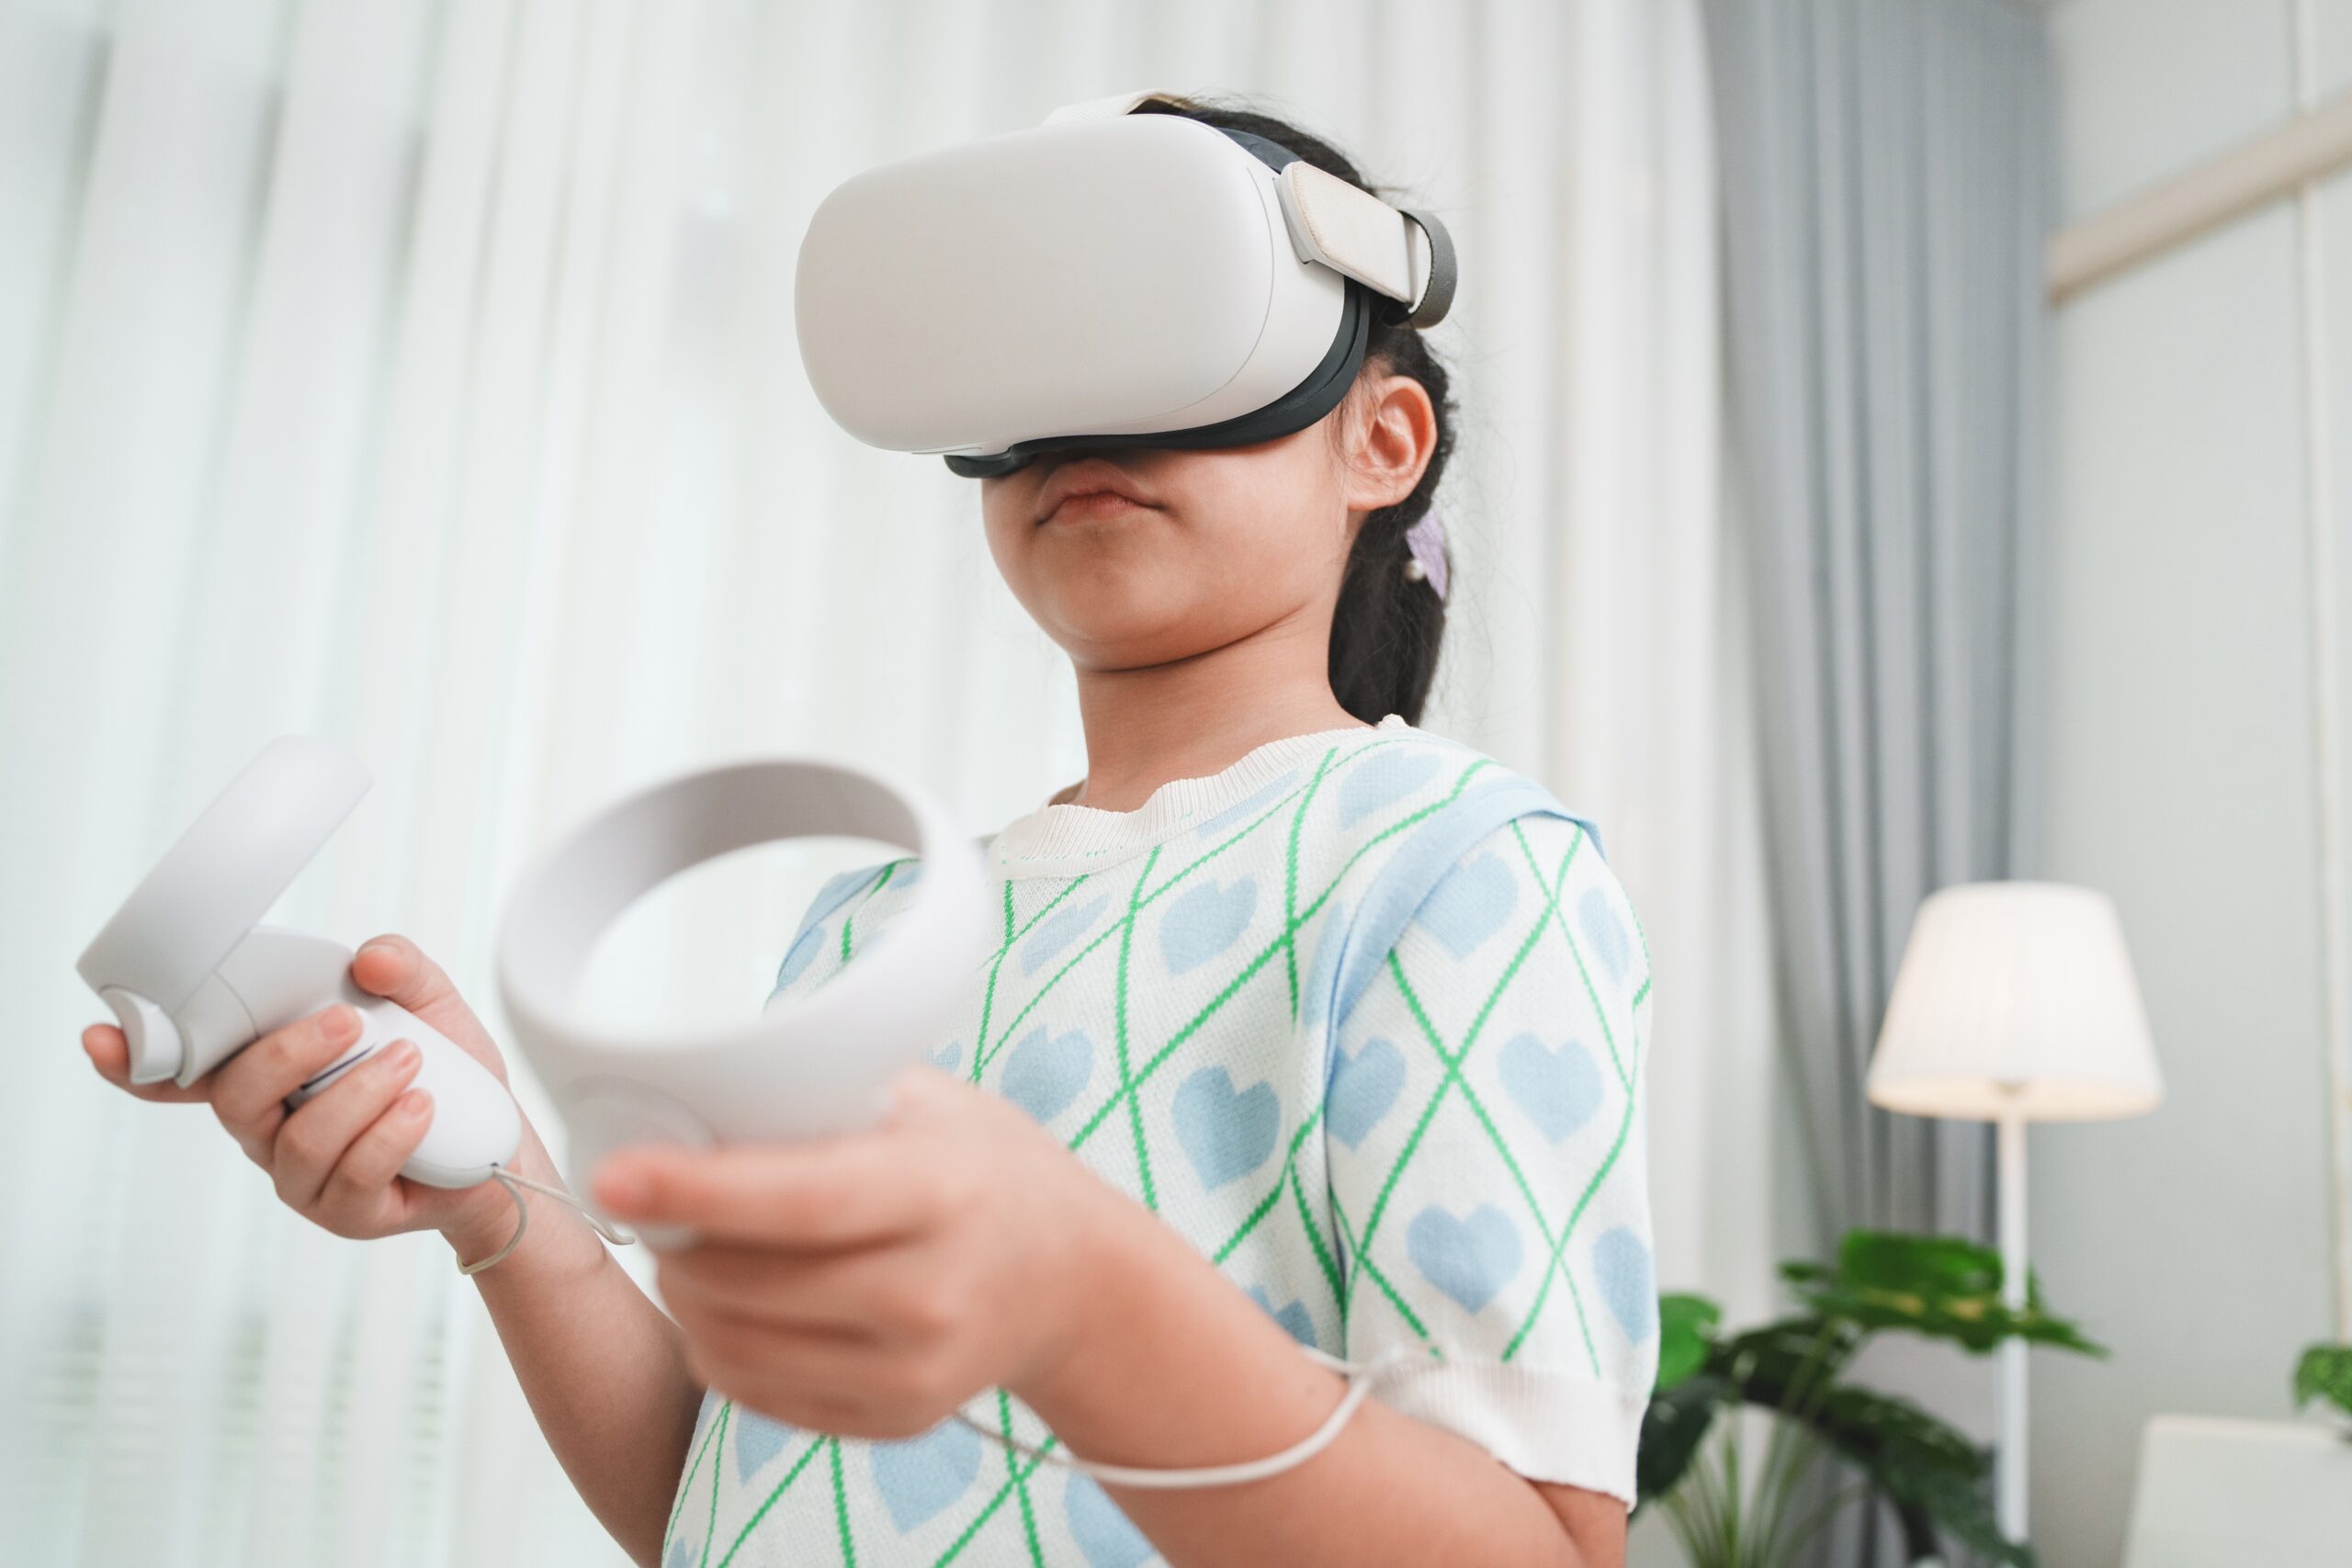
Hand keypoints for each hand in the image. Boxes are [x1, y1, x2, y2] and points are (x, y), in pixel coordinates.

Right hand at [80, 932, 523, 1249]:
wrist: (494, 1145)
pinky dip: (392, 1133)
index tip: (100, 1037)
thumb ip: (401, 970)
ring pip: (301, 1138)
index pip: (184, 1073)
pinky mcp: (343, 1213)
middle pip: (237, 1097)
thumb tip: (370, 957)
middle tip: (352, 1022)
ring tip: (411, 1065)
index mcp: (269, 1076)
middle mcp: (269, 1129)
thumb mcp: (430, 1006)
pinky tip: (424, 1108)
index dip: (134, 1062)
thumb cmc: (445, 1073)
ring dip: (360, 1092)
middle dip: (291, 1052)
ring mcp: (301, 1177)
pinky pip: (352, 1174)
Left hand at [591, 1066, 1134, 1440]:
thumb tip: (694, 1095)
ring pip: (738, 1348)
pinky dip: (719, 1348)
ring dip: (685, 1298)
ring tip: (687, 1250)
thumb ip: (829, 1095)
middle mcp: (932, 1291)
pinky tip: (728, 1303)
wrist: (1072, 1278)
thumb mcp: (929, 1101)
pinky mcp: (895, 1419)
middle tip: (647, 1201)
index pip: (800, 1201)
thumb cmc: (985, 1170)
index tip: (614, 1175)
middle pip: (751, 1284)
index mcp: (942, 1191)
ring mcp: (916, 1369)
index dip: (696, 1190)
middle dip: (673, 1243)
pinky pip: (760, 1395)